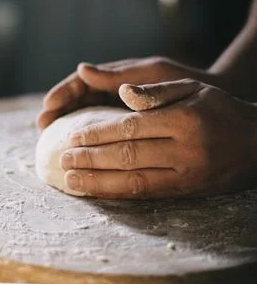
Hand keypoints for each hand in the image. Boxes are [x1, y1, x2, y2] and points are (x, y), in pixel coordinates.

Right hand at [37, 57, 222, 129]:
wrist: (207, 99)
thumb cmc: (182, 82)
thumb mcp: (152, 74)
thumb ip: (120, 75)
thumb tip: (83, 69)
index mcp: (117, 76)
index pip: (82, 81)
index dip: (63, 92)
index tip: (47, 104)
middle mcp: (114, 91)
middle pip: (78, 99)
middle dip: (58, 109)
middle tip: (41, 124)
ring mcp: (118, 107)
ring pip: (85, 114)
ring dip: (66, 123)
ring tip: (50, 136)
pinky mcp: (125, 123)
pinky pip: (100, 127)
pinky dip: (85, 134)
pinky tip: (77, 146)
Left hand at [60, 79, 256, 198]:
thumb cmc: (219, 109)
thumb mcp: (193, 88)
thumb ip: (156, 91)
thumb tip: (121, 91)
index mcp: (183, 119)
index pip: (130, 127)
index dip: (98, 134)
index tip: (73, 136)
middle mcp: (184, 149)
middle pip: (127, 156)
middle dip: (91, 159)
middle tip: (64, 159)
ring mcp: (186, 174)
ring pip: (134, 181)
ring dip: (98, 182)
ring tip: (70, 181)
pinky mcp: (187, 191)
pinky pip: (147, 194)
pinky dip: (119, 194)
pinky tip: (98, 192)